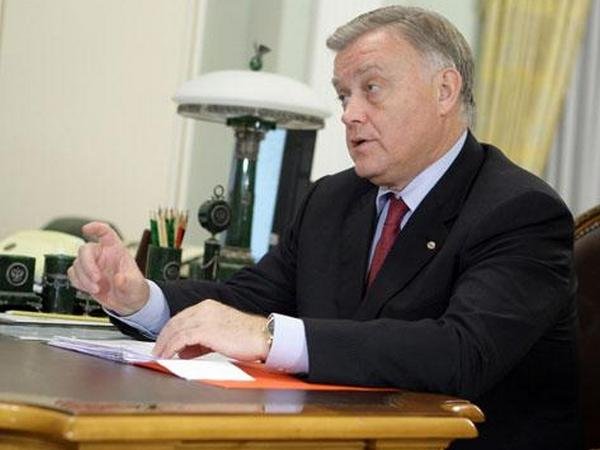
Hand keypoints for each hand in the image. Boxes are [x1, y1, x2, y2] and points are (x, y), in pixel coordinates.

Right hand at [68, 222, 148, 315]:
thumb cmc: (134, 288)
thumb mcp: (135, 286)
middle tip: (96, 279)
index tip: (86, 229)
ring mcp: (92, 265)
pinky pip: (73, 274)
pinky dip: (78, 282)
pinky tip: (89, 289)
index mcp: (116, 250)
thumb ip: (128, 282)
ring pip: (77, 264)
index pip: (106, 233)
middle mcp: (102, 254)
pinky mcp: (84, 275)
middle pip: (85, 250)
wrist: (128, 303)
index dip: (96, 228)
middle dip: (87, 265)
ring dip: (83, 278)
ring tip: (96, 289)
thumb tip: (119, 279)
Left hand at [152, 299, 269, 361]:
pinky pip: (180, 339)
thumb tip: (183, 351)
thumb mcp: (219, 335)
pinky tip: (168, 357)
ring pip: (175, 330)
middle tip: (157, 351)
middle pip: (175, 322)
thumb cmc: (246, 337)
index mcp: (208, 306)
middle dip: (163, 338)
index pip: (181, 317)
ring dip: (164, 345)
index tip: (163, 343)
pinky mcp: (205, 330)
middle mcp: (204, 309)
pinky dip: (171, 348)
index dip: (169, 331)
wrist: (262, 337)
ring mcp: (204, 318)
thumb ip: (200, 341)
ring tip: (159, 357)